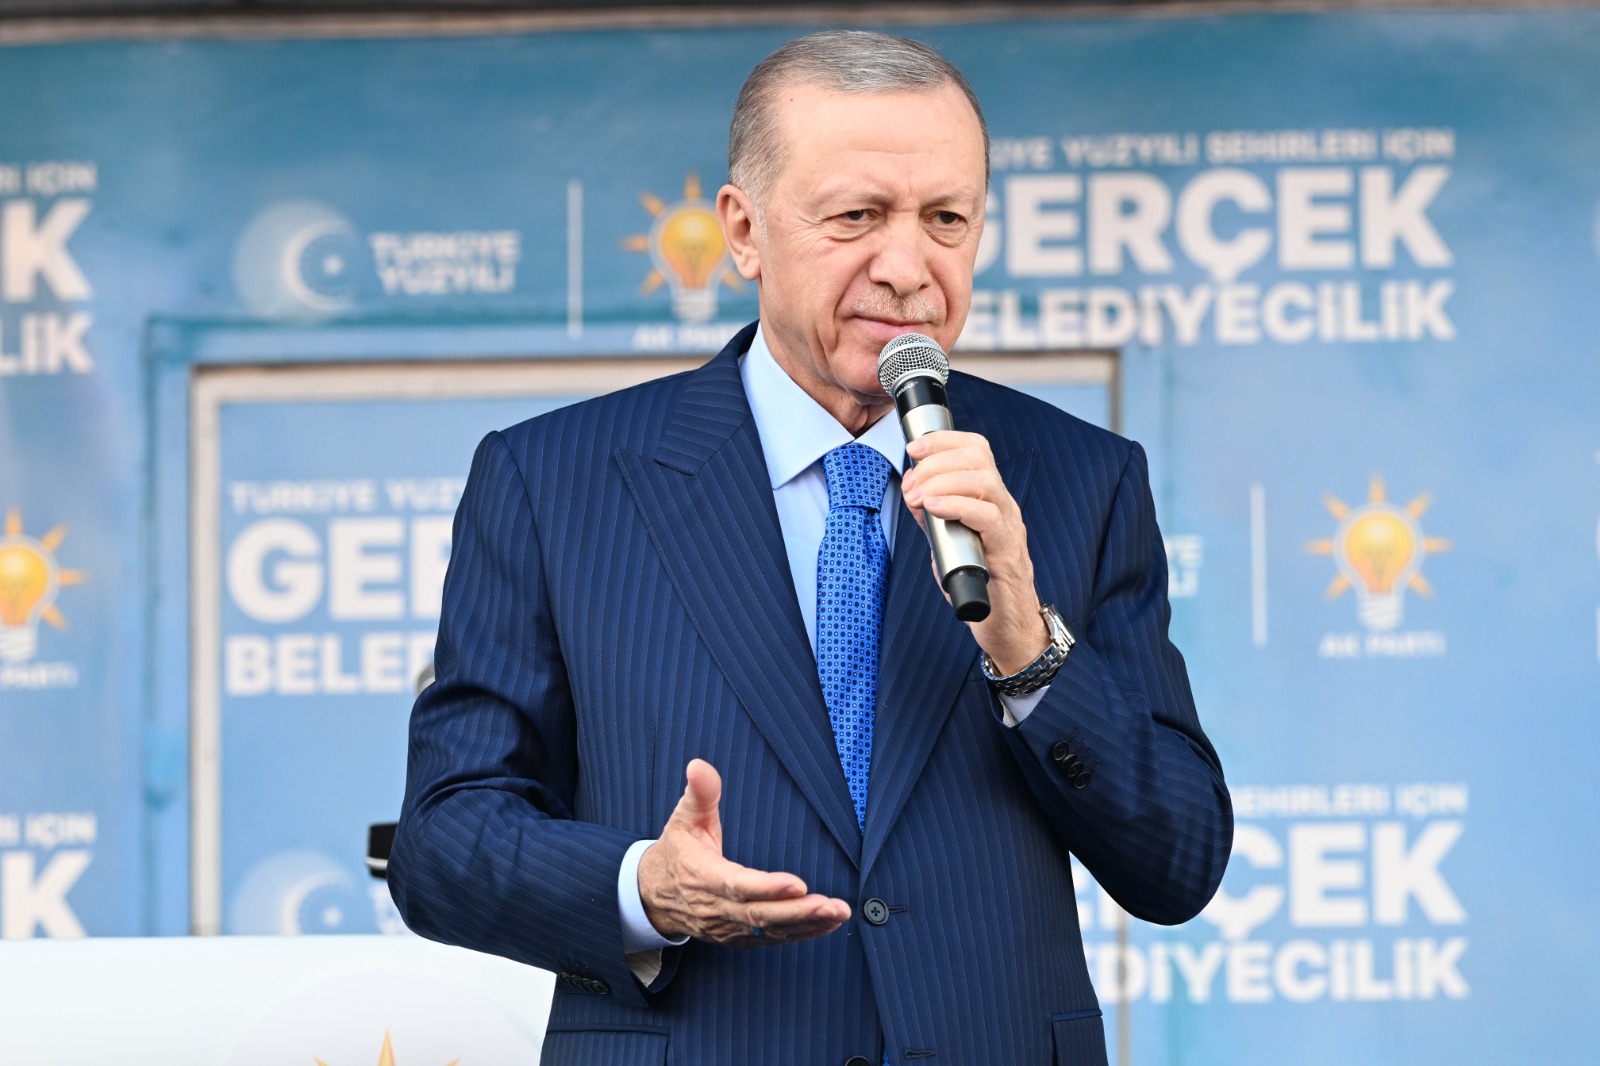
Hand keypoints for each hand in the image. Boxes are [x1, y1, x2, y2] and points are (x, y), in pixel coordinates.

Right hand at [638, 759, 851, 945]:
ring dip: (806, 924)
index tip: (798, 884)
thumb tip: (699, 765)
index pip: (738, 885)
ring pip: (770, 930)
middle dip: (798, 912)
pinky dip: (801, 934)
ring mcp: (727, 927)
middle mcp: (716, 908)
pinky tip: (826, 924)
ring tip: (837, 913)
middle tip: (831, 905)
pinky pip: (771, 939)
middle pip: (760, 915)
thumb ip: (699, 793)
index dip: (768, 888)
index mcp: (704, 876)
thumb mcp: (683, 819)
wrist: (655, 895)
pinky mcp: (738, 936)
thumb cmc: (677, 851)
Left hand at [900, 430, 1048, 673]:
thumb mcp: (947, 543)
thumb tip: (913, 490)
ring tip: (919, 497)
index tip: (915, 448)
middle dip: (937, 461)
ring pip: (984, 481)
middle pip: (979, 457)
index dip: (944, 440)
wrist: (1007, 626)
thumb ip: (933, 517)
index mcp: (989, 499)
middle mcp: (1003, 506)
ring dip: (942, 482)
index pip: (976, 449)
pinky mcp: (1007, 551)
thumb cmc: (980, 584)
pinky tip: (934, 509)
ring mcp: (1008, 527)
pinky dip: (957, 506)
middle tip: (912, 484)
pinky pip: (988, 517)